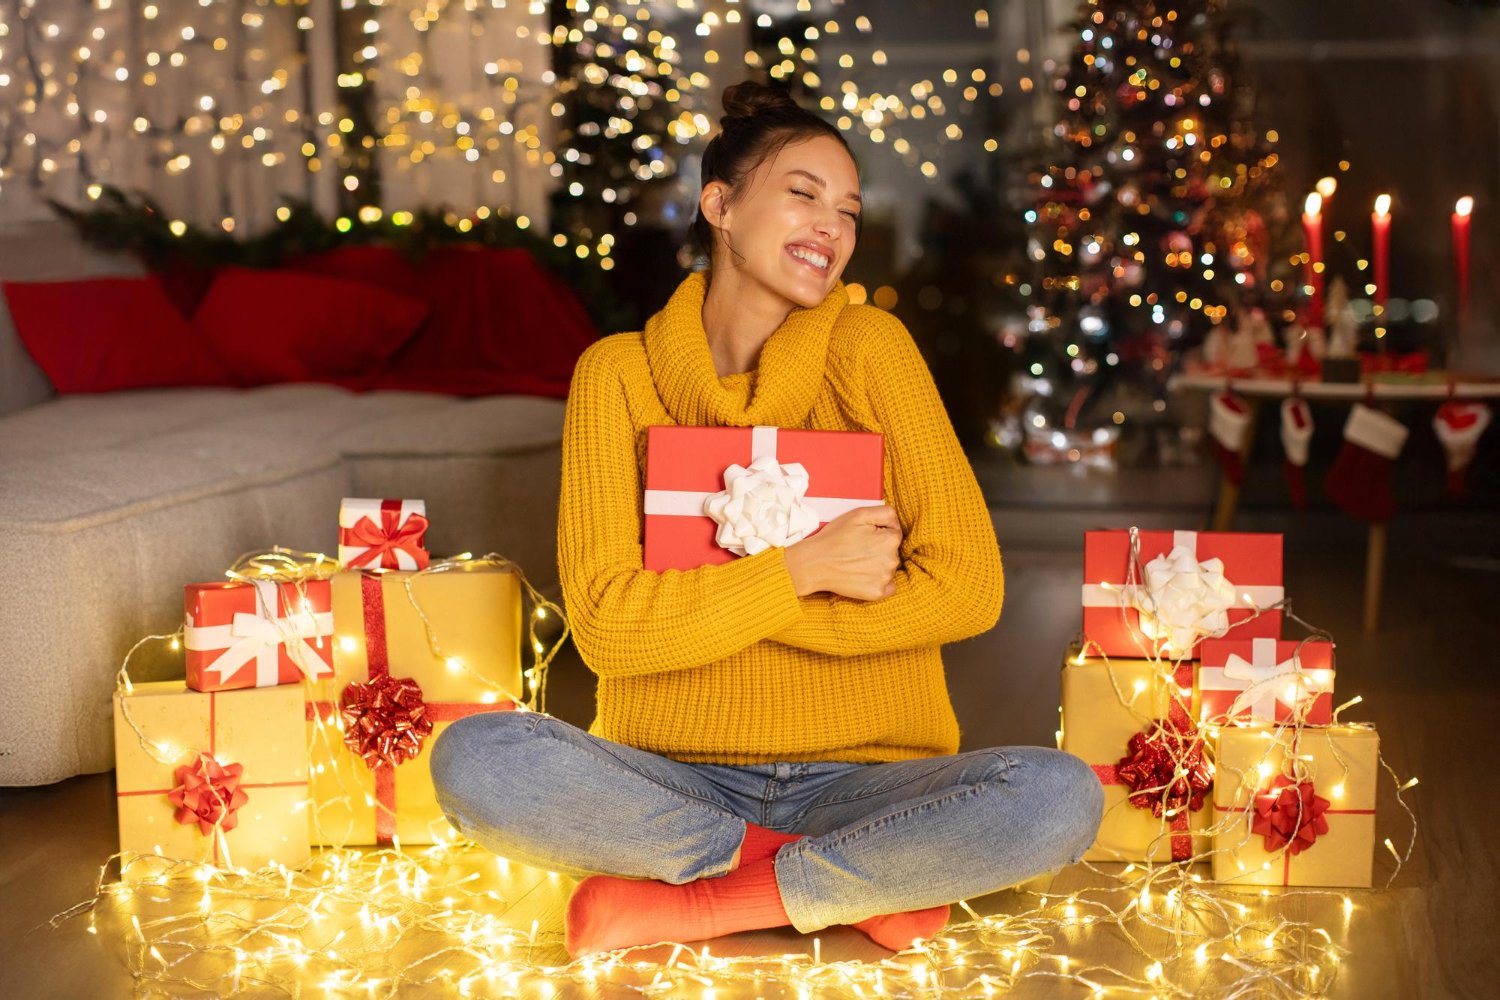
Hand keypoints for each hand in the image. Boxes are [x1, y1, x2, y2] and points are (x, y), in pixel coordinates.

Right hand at [783, 504, 901, 600]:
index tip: (863, 535)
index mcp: (890, 539)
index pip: (894, 532)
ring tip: (857, 562)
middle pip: (893, 551)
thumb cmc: (835, 537)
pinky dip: (881, 582)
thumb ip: (885, 512)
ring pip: (889, 568)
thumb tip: (897, 522)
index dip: (879, 532)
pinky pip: (889, 587)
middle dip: (879, 548)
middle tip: (858, 548)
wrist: (815, 564)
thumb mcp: (859, 514)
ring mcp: (885, 578)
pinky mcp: (877, 593)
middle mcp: (892, 560)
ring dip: (878, 564)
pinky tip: (865, 576)